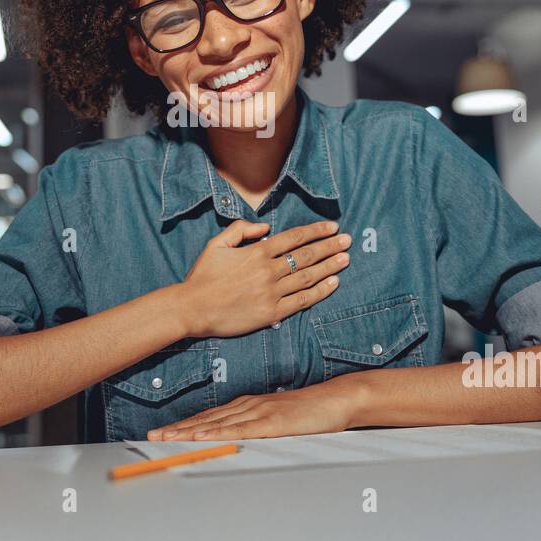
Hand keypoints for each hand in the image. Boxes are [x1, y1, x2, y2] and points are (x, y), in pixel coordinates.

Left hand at [146, 377, 364, 440]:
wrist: (335, 400)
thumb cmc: (308, 411)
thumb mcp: (276, 418)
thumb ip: (255, 424)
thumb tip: (236, 435)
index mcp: (247, 404)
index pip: (209, 416)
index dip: (184, 424)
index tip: (163, 432)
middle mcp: (248, 405)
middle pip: (206, 419)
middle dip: (178, 428)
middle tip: (153, 436)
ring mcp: (258, 412)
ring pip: (216, 424)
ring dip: (189, 431)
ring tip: (167, 438)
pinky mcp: (271, 422)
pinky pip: (238, 429)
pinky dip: (216, 433)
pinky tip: (201, 436)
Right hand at [176, 218, 350, 338]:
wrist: (192, 308)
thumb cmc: (203, 276)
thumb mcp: (216, 244)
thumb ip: (240, 230)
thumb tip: (265, 228)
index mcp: (256, 252)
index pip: (294, 238)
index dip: (316, 231)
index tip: (332, 227)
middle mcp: (268, 270)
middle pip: (306, 255)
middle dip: (329, 246)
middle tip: (347, 241)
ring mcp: (271, 292)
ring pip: (308, 277)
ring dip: (330, 267)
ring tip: (346, 259)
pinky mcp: (271, 312)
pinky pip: (302, 300)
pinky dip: (319, 291)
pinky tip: (333, 283)